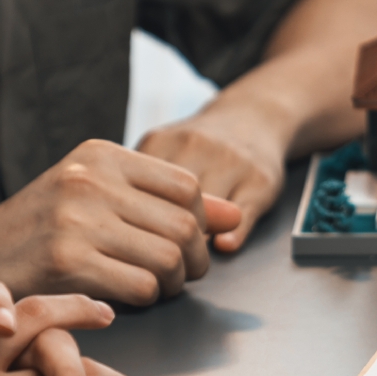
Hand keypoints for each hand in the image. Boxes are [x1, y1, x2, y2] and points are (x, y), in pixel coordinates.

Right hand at [0, 140, 240, 304]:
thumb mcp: (101, 197)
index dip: (200, 223)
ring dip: (171, 283)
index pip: (188, 186)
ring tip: (153, 288)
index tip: (186, 244)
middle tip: (178, 277)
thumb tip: (235, 214)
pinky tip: (124, 299)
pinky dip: (145, 300)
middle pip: (185, 224)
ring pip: (169, 257)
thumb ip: (167, 202)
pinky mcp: (68, 260)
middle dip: (193, 260)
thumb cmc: (43, 231)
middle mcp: (90, 177)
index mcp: (101, 154)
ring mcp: (77, 217)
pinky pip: (142, 286)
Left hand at [139, 114, 284, 252]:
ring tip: (187, 260)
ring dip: (195, 242)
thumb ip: (134, 184)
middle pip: (171, 203)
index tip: (131, 243)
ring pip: (207, 212)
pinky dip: (233, 234)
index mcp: (162, 142)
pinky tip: (222, 245)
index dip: (133, 223)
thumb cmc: (196, 148)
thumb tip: (116, 230)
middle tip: (158, 260)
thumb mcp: (160, 152)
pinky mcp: (261, 180)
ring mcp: (231, 162)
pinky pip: (243, 214)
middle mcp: (196, 146)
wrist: (252, 114)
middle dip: (162, 236)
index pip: (138, 191)